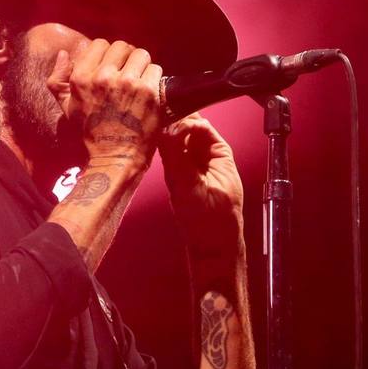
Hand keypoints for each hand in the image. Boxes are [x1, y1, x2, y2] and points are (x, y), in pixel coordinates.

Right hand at [65, 39, 163, 170]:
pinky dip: (154, 78)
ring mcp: (127, 83)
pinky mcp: (148, 91)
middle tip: (129, 72)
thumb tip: (63, 54)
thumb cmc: (91, 133)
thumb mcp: (67, 108)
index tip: (114, 66)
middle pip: (123, 46)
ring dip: (142, 65)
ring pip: (141, 54)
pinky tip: (149, 91)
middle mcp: (103, 77)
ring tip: (140, 80)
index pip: (100, 44)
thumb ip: (57, 80)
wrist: (115, 156)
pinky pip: (155, 69)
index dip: (109, 53)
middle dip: (127, 57)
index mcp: (81, 78)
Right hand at [159, 114, 243, 249]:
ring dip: (162, 133)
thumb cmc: (212, 221)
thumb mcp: (193, 188)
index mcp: (219, 153)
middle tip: (152, 121)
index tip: (165, 123)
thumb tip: (165, 130)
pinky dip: (158, 147)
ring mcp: (190, 163)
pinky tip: (148, 144)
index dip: (183, 121)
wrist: (211, 248)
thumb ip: (178, 158)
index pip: (200, 125)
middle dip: (170, 122)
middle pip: (186, 126)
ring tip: (148, 131)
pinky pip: (167, 153)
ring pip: (174, 138)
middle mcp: (204, 154)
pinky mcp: (177, 173)